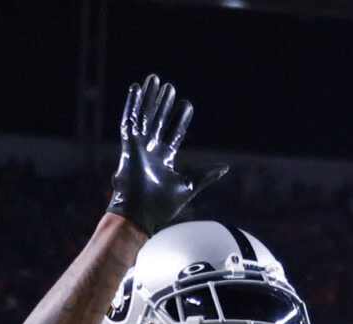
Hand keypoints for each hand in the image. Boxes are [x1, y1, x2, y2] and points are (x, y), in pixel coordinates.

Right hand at [107, 75, 226, 235]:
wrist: (140, 214)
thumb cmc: (161, 206)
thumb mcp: (188, 186)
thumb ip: (205, 176)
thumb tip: (225, 168)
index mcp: (163, 160)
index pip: (174, 133)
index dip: (180, 119)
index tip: (186, 104)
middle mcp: (150, 151)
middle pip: (158, 120)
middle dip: (163, 104)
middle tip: (170, 87)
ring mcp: (138, 147)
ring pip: (144, 116)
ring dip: (150, 98)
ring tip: (155, 79)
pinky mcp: (128, 145)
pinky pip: (129, 120)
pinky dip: (131, 103)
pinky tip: (135, 88)